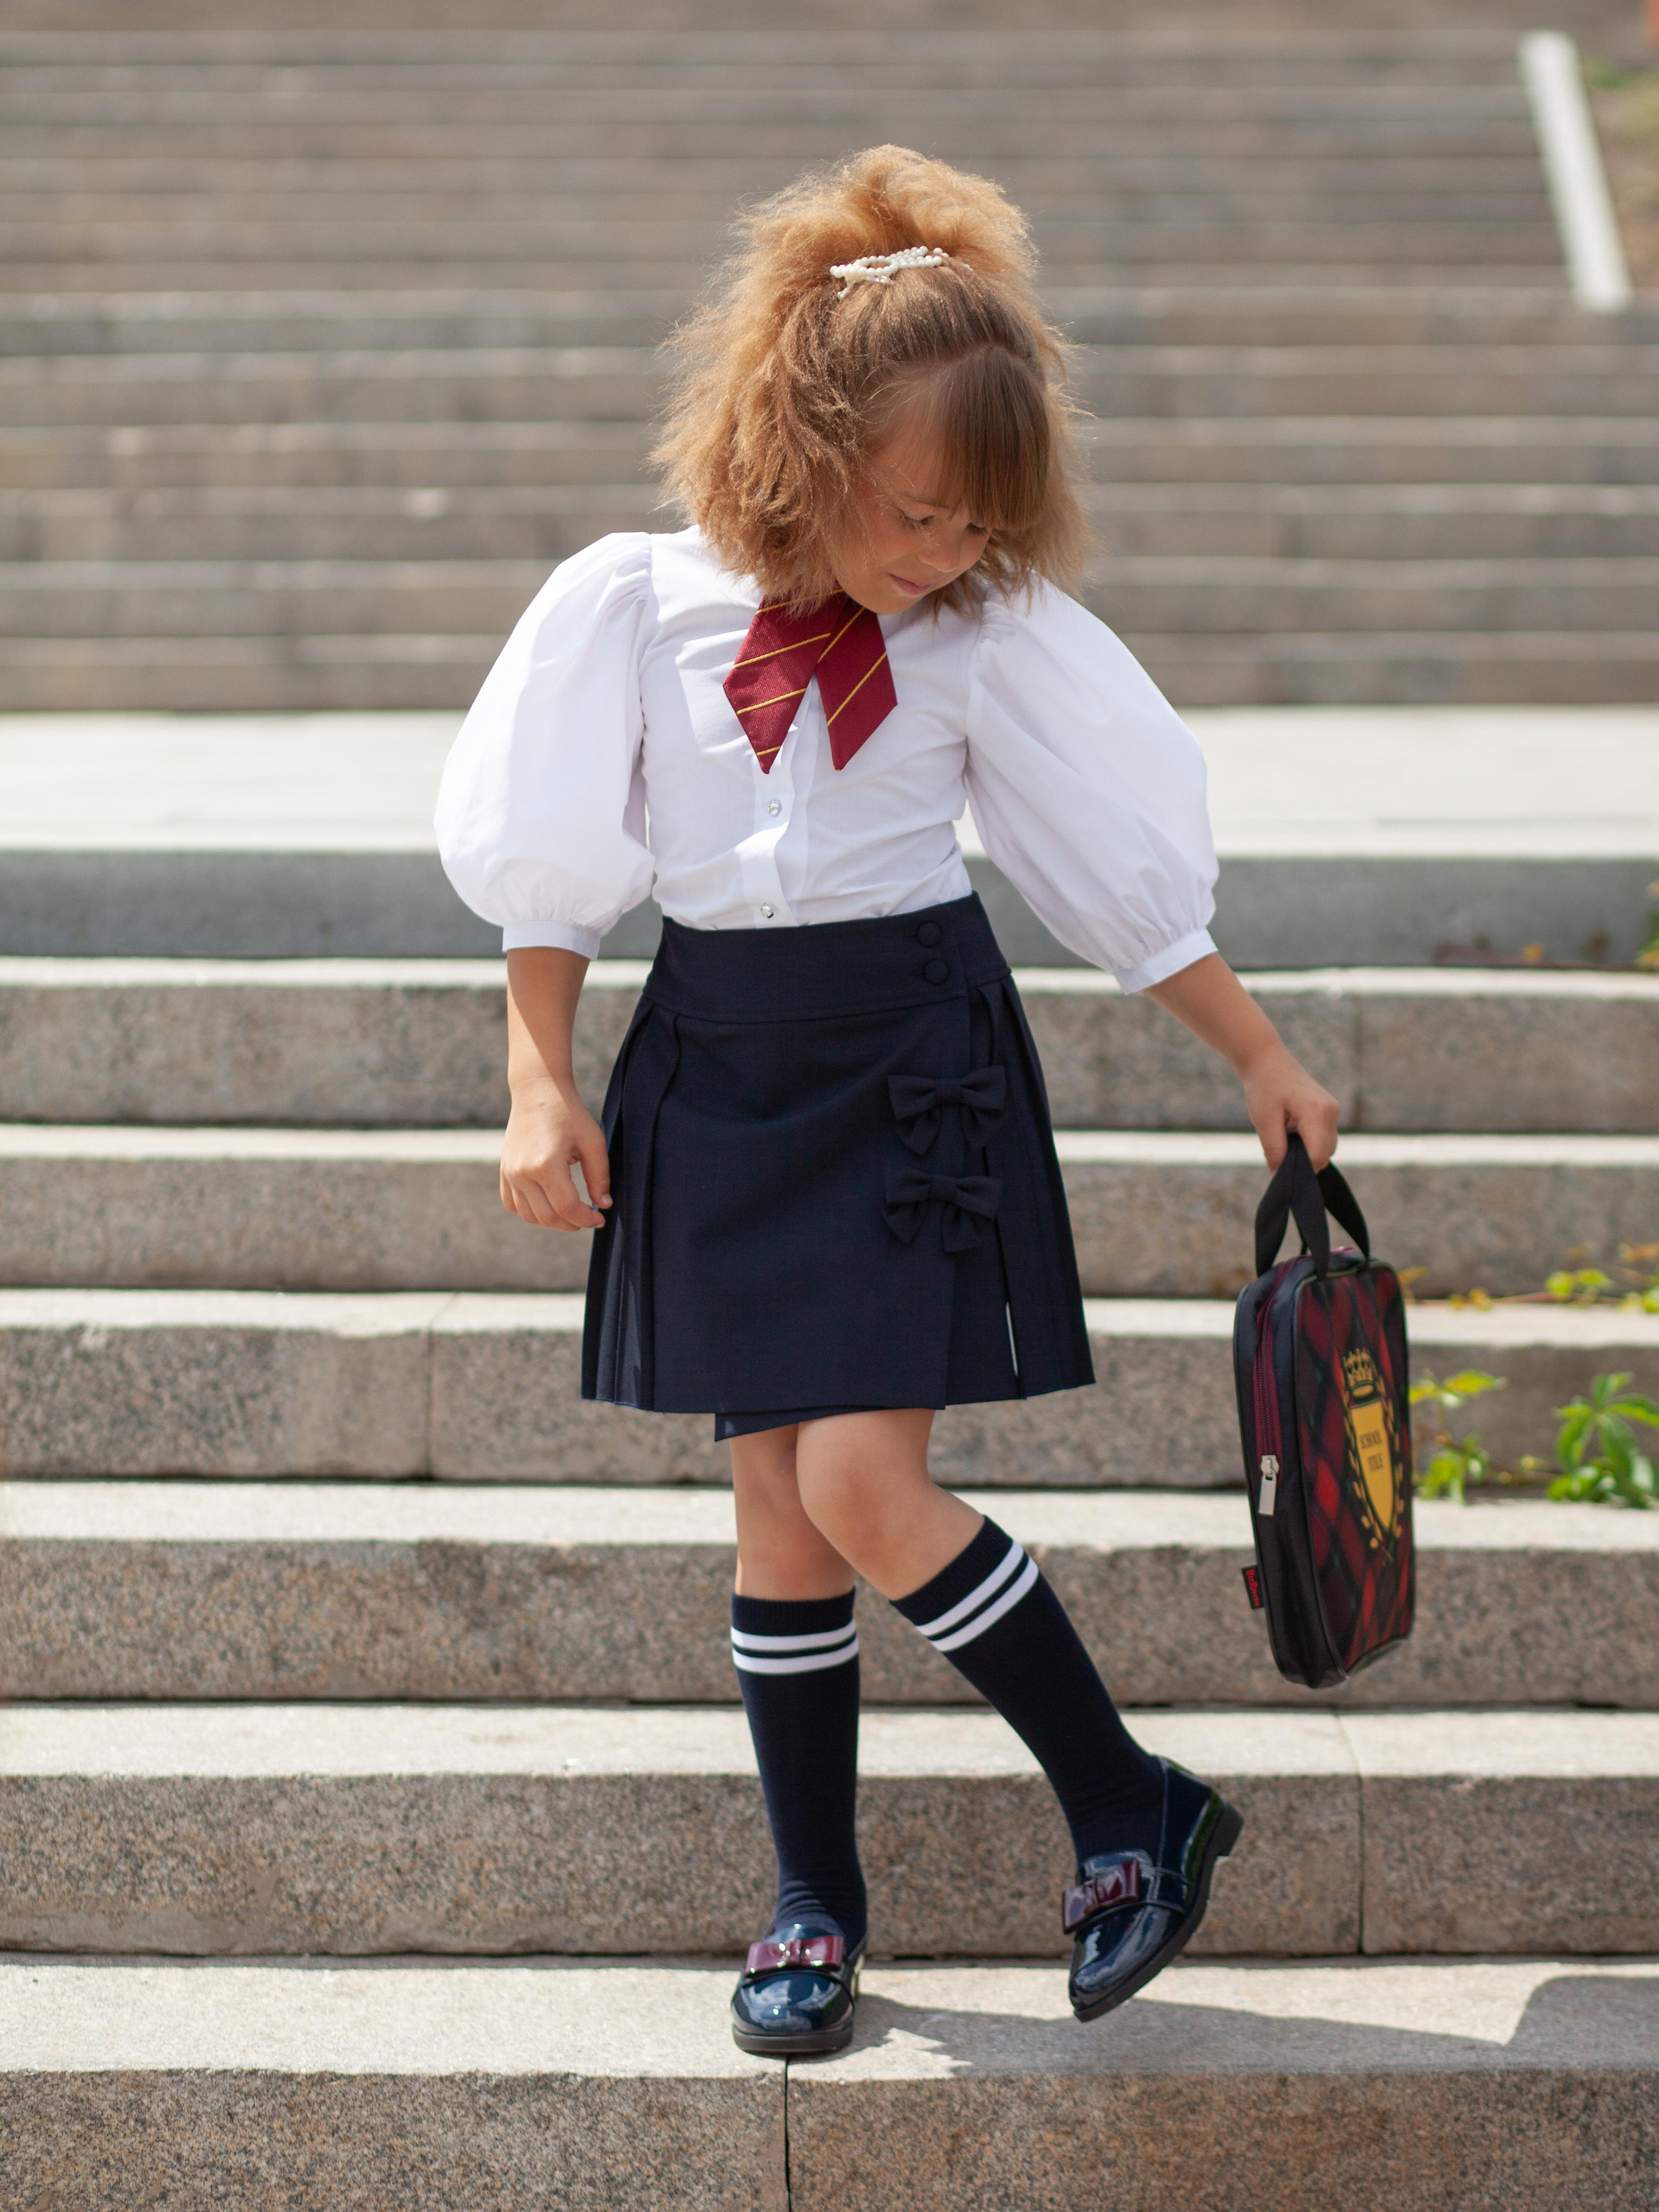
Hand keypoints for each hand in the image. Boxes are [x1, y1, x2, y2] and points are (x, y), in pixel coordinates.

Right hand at [500, 1084, 611, 1230]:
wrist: (537, 1092)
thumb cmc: (569, 1114)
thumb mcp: (593, 1142)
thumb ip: (599, 1176)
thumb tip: (603, 1206)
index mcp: (546, 1164)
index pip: (567, 1208)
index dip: (586, 1219)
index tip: (600, 1219)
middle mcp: (522, 1172)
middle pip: (548, 1217)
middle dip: (572, 1224)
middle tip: (588, 1217)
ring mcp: (510, 1173)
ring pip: (529, 1216)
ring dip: (552, 1221)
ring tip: (571, 1212)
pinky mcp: (504, 1171)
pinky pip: (513, 1205)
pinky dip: (530, 1212)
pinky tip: (548, 1204)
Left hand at [1241, 1044, 1339, 1173]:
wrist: (1267, 1060)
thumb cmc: (1264, 1087)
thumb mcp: (1264, 1122)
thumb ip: (1274, 1151)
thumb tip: (1277, 1178)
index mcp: (1317, 1113)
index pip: (1317, 1156)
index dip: (1299, 1170)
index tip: (1279, 1171)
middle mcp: (1331, 1112)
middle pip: (1324, 1154)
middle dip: (1303, 1162)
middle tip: (1277, 1154)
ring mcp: (1333, 1110)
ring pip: (1326, 1147)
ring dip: (1307, 1151)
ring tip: (1283, 1138)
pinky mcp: (1329, 1109)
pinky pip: (1324, 1136)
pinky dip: (1309, 1142)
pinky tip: (1291, 1132)